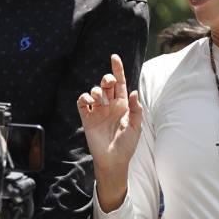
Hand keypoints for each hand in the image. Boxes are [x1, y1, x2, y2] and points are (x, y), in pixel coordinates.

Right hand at [77, 54, 142, 210]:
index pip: (120, 83)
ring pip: (94, 91)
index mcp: (123, 105)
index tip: (114, 57)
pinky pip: (82, 102)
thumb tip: (135, 92)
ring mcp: (98, 111)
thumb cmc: (127, 145)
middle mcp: (110, 105)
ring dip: (97, 91)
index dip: (118, 70)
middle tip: (108, 83)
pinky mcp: (87, 118)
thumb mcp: (136, 127)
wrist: (113, 160)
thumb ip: (136, 110)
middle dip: (106, 78)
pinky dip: (84, 98)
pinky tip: (90, 101)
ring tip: (102, 101)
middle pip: (106, 84)